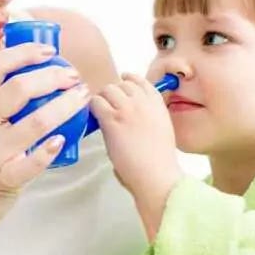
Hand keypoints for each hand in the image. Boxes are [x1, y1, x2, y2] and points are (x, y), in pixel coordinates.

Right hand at [0, 43, 89, 239]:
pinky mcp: (1, 179)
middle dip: (53, 77)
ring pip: (35, 122)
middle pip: (19, 88)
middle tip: (72, 76)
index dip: (24, 53)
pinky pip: (30, 163)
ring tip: (81, 97)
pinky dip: (48, 150)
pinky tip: (63, 140)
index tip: (49, 51)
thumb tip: (21, 67)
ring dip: (65, 106)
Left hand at [91, 73, 183, 238]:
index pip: (142, 82)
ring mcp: (127, 109)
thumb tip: (130, 116)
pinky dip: (92, 108)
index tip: (124, 80)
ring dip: (102, 98)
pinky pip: (96, 102)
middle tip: (107, 105)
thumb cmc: (159, 162)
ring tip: (100, 112)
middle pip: (122, 84)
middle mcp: (143, 102)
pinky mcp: (112, 119)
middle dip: (113, 92)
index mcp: (158, 106)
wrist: (156, 174)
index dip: (130, 80)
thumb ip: (148, 117)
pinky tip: (93, 118)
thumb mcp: (161, 130)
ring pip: (108, 89)